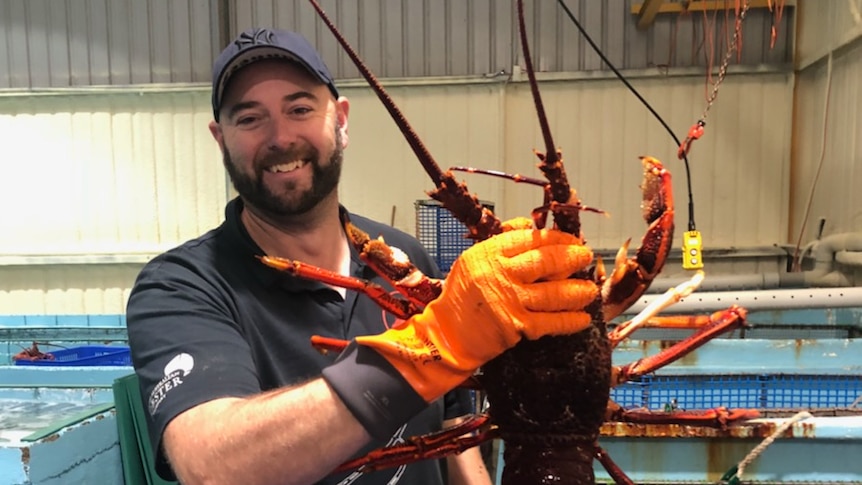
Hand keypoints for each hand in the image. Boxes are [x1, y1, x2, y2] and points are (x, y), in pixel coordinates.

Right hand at [356, 226, 598, 401]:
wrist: (447, 335)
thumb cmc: (462, 296)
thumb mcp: (473, 260)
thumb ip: (501, 240)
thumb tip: (529, 223)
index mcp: (488, 254)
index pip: (529, 239)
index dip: (555, 237)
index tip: (570, 239)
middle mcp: (500, 275)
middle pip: (547, 261)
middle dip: (573, 257)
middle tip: (585, 256)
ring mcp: (509, 301)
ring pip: (555, 292)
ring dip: (578, 290)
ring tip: (589, 289)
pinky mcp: (516, 326)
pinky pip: (551, 322)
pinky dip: (570, 320)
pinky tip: (583, 318)